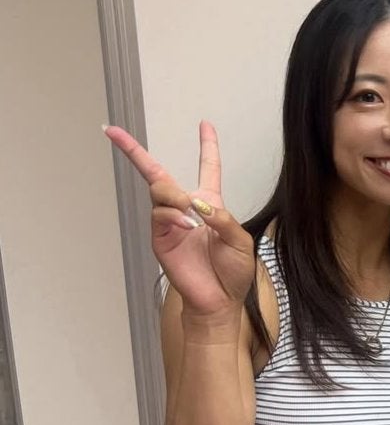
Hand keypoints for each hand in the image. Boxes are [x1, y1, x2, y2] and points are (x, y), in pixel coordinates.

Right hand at [104, 121, 254, 316]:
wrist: (219, 300)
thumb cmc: (233, 271)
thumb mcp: (241, 240)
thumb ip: (223, 219)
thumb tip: (199, 202)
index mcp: (211, 204)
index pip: (209, 167)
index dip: (207, 145)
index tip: (205, 123)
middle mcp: (187, 208)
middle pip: (159, 172)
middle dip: (134, 151)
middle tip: (113, 133)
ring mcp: (170, 222)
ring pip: (159, 190)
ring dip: (173, 195)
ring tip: (191, 215)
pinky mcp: (160, 238)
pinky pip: (159, 215)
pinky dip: (173, 215)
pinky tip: (187, 224)